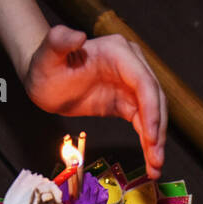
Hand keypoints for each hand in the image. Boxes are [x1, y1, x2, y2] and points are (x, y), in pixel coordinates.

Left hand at [23, 25, 167, 178]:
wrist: (44, 79)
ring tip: (156, 168)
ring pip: (152, 113)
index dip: (151, 109)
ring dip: (156, 141)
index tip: (151, 136)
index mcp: (118, 52)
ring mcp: (130, 84)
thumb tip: (77, 35)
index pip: (143, 81)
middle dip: (158, 130)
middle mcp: (131, 65)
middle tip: (157, 159)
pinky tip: (150, 160)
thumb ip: (59, 40)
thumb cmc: (45, 64)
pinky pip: (143, 122)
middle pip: (154, 99)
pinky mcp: (126, 102)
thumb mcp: (47, 54)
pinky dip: (148, 141)